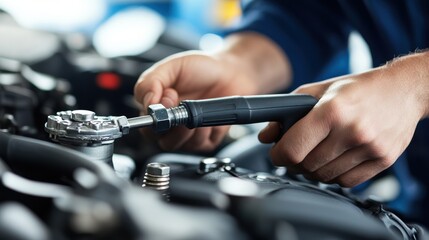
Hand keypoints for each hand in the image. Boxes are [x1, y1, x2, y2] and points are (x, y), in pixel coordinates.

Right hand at [134, 51, 256, 150]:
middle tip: (185, 106)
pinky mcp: (205, 140)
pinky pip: (201, 145)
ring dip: (190, 128)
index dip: (155, 117)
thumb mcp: (173, 66)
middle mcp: (170, 124)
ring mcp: (187, 134)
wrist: (231, 72)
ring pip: (180, 145)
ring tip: (199, 109)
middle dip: (173, 126)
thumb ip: (152, 81)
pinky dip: (207, 131)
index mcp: (158, 107)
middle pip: (161, 140)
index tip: (169, 98)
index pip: (146, 125)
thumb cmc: (201, 68)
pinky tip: (211, 117)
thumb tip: (147, 101)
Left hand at [259, 52, 428, 186]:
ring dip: (313, 169)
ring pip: (324, 176)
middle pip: (306, 165)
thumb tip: (266, 136)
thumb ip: (288, 112)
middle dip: (294, 161)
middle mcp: (352, 131)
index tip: (277, 152)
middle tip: (296, 151)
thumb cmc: (358, 88)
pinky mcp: (382, 161)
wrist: (403, 90)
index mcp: (332, 111)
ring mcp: (369, 148)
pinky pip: (346, 182)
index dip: (278, 154)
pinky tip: (334, 159)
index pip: (293, 149)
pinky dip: (334, 175)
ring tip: (316, 153)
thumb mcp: (318, 90)